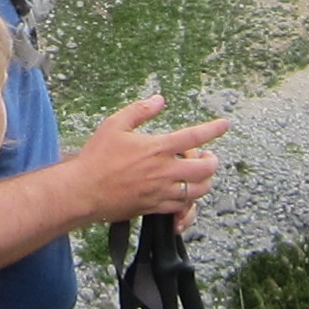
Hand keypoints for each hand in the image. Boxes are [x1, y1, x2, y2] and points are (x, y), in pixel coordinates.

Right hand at [65, 96, 228, 225]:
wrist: (84, 191)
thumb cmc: (97, 158)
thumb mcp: (115, 124)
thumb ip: (140, 111)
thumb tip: (159, 100)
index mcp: (157, 148)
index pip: (194, 136)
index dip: (213, 129)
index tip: (224, 124)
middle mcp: (164, 171)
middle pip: (205, 169)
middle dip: (211, 161)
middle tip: (205, 156)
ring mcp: (162, 192)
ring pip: (199, 190)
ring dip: (204, 181)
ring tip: (197, 174)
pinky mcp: (155, 208)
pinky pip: (183, 209)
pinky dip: (189, 202)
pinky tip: (184, 194)